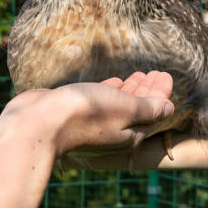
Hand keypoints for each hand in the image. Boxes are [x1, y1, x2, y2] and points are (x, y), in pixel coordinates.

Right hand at [0, 71, 175, 155]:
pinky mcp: (76, 113)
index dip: (162, 93)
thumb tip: (168, 108)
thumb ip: (148, 108)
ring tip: (139, 75)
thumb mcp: (125, 108)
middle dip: (149, 91)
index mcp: (130, 134)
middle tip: (156, 73)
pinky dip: (112, 90)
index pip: (154, 112)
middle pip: (139, 110)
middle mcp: (114, 132)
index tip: (166, 75)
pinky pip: (101, 100)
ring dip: (132, 90)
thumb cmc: (85, 114)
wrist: (38, 123)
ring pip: (120, 104)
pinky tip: (115, 81)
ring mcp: (94, 123)